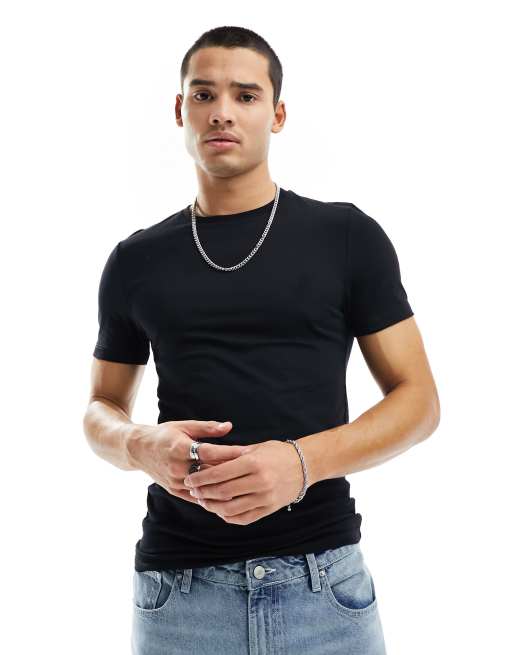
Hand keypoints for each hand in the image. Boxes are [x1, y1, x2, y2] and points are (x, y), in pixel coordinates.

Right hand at [127, 419, 246, 505]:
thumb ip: (207, 428)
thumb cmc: (164, 434)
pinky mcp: (174, 490)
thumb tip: (229, 426)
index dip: (230, 453)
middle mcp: (177, 467)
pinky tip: (228, 496)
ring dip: (224, 486)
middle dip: (231, 471)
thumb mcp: (184, 426)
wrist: (138, 450)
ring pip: (205, 487)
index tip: (248, 452)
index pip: (211, 452)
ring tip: (245, 485)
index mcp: (180, 448)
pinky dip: (212, 497)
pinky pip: (196, 497)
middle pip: (210, 472)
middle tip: (253, 470)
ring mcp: (175, 481)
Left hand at [183, 440, 304, 523]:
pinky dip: (227, 516)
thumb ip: (231, 456)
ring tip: (203, 500)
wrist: (305, 465)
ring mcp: (265, 498)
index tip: (189, 479)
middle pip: (222, 492)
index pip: (219, 473)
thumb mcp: (254, 448)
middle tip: (192, 490)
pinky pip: (243, 518)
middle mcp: (259, 482)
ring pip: (230, 509)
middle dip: (202, 492)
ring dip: (212, 506)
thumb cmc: (277, 453)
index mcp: (253, 463)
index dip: (201, 478)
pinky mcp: (269, 509)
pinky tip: (219, 510)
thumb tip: (205, 462)